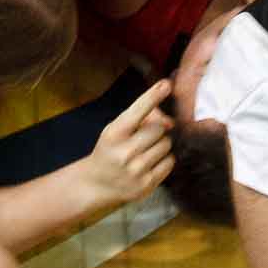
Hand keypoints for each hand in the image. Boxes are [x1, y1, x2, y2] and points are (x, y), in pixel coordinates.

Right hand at [82, 79, 175, 203]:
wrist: (96, 183)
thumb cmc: (109, 150)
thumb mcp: (116, 130)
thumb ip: (140, 119)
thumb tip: (171, 122)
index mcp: (114, 134)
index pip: (137, 111)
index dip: (153, 96)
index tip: (166, 84)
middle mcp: (125, 152)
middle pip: (159, 128)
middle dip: (155, 129)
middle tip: (144, 136)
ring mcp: (137, 170)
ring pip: (166, 144)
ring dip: (160, 144)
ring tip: (145, 150)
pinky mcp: (147, 184)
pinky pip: (169, 162)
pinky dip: (164, 159)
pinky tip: (150, 162)